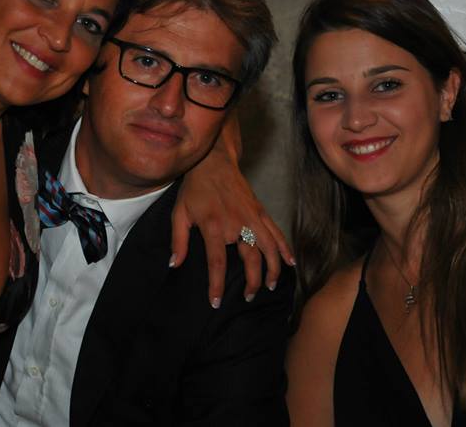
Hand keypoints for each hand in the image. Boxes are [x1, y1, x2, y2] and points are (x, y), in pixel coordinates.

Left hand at [171, 113, 293, 307]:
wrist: (213, 162)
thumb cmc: (194, 189)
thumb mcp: (179, 213)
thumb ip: (178, 241)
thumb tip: (175, 264)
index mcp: (214, 227)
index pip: (217, 263)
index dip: (217, 286)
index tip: (216, 302)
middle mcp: (236, 224)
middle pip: (250, 260)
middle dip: (252, 283)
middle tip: (248, 297)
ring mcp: (251, 217)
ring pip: (269, 249)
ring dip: (272, 269)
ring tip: (269, 286)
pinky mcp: (260, 211)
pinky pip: (276, 233)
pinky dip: (284, 248)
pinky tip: (290, 262)